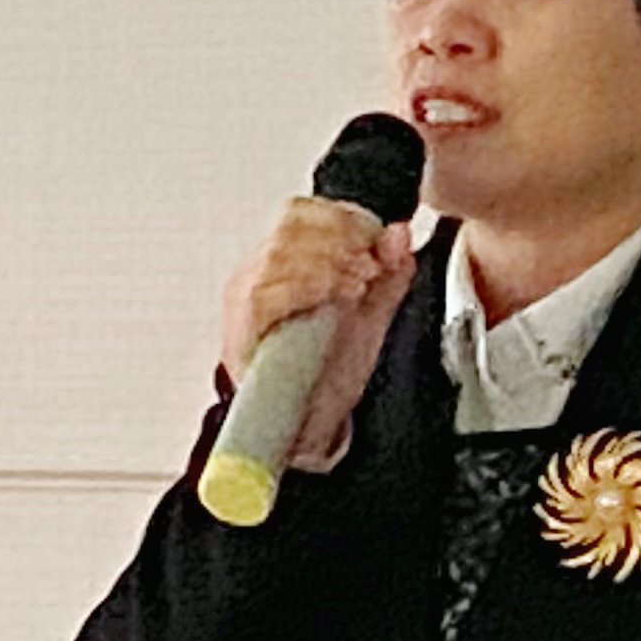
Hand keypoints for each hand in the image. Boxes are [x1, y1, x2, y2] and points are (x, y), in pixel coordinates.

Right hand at [218, 200, 418, 469]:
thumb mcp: (370, 317)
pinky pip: (267, 293)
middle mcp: (254, 274)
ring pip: (279, 254)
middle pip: (288, 226)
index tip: (374, 236)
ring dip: (329, 260)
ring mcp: (244, 301)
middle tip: (370, 263)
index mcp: (281, 262)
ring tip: (360, 281)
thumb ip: (388, 275)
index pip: (298, 213)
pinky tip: (339, 293)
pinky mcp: (241, 330)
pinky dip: (310, 285)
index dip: (340, 216)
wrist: (308, 428)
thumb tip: (399, 232)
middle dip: (339, 237)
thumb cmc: (328, 370)